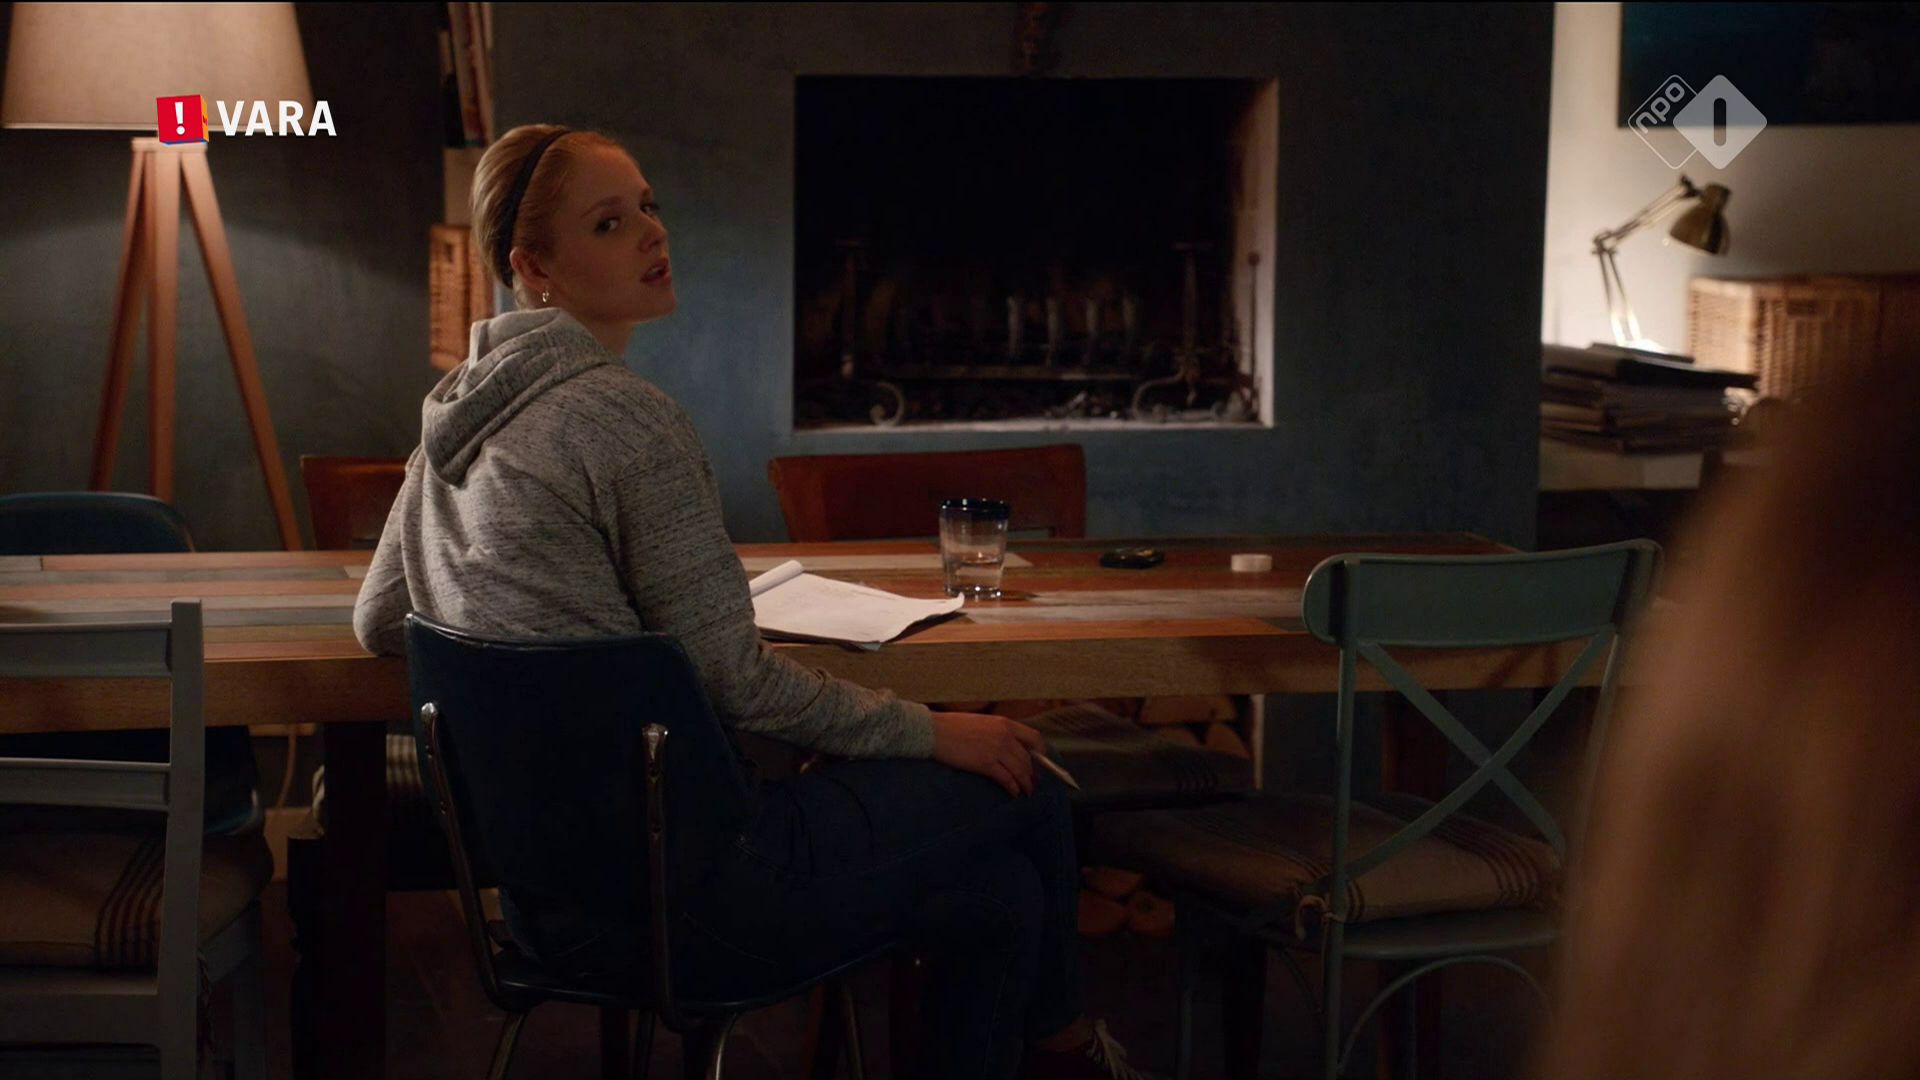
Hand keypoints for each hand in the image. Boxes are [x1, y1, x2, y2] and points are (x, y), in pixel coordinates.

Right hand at [929, 711, 1048, 796]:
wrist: (934, 731)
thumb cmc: (953, 726)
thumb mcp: (982, 723)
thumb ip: (997, 732)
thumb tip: (1008, 746)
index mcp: (1005, 723)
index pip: (1034, 738)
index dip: (1040, 753)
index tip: (1040, 762)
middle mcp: (1005, 736)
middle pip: (1027, 758)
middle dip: (1032, 773)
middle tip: (1033, 782)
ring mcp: (996, 750)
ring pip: (1020, 770)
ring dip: (1026, 783)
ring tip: (1027, 791)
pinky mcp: (986, 764)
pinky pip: (1006, 779)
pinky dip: (1013, 787)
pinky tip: (1014, 793)